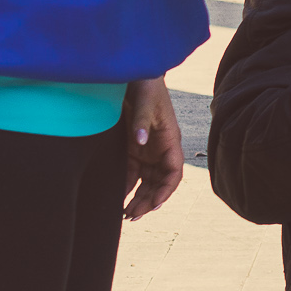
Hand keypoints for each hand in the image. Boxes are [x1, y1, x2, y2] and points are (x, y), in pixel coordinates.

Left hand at [122, 77, 183, 218]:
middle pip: (159, 183)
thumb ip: (142, 122)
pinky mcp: (132, 149)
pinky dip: (126, 187)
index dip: (166, 190)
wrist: (135, 74)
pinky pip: (131, 173)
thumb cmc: (146, 86)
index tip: (156, 205)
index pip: (174, 172)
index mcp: (170, 141)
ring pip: (146, 182)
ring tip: (125, 215)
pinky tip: (116, 198)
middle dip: (149, 201)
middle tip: (132, 216)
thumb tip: (140, 142)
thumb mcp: (144, 102)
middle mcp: (160, 150)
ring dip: (138, 198)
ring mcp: (146, 150)